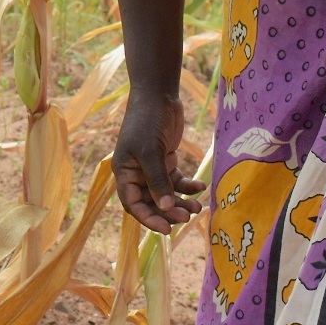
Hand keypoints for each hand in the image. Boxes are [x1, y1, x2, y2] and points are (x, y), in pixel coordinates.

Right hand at [112, 93, 204, 233]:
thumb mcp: (150, 151)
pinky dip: (188, 185)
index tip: (166, 229)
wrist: (157, 95)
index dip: (149, 218)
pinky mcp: (166, 160)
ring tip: (198, 206)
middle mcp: (137, 174)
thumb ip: (158, 180)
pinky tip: (201, 186)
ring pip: (166, 194)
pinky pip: (177, 181)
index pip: (133, 204)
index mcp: (124, 173)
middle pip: (152, 202)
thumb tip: (167, 208)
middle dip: (169, 212)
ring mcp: (152, 168)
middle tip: (188, 217)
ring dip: (181, 201)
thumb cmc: (146, 121)